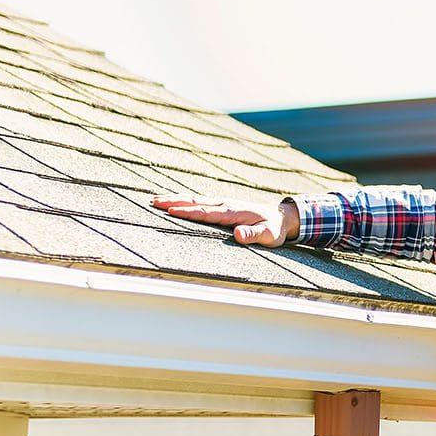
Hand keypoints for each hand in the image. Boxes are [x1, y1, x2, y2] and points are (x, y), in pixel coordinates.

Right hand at [151, 195, 299, 247]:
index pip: (205, 212)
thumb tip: (238, 235)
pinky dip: (186, 201)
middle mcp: (225, 205)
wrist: (282, 217)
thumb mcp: (268, 235)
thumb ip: (253, 235)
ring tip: (156, 200)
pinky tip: (175, 203)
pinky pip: (201, 203)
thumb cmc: (274, 229)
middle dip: (174, 201)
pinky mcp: (223, 206)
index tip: (170, 210)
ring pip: (196, 200)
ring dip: (176, 199)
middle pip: (195, 202)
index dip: (188, 211)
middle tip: (154, 202)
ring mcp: (223, 204)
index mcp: (232, 212)